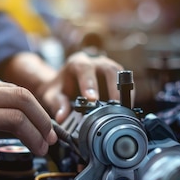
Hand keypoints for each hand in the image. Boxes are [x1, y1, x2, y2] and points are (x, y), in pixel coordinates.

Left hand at [4, 52, 123, 123]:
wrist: (63, 85)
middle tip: (113, 106)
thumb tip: (62, 117)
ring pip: (120, 74)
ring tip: (122, 109)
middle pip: (108, 68)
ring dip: (123, 91)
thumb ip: (57, 104)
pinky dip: (127, 95)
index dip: (89, 83)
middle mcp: (94, 62)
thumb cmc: (58, 89)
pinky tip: (125, 108)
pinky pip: (125, 82)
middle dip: (112, 87)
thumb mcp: (53, 96)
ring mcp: (107, 67)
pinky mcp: (116, 77)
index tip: (92, 99)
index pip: (84, 68)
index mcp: (76, 63)